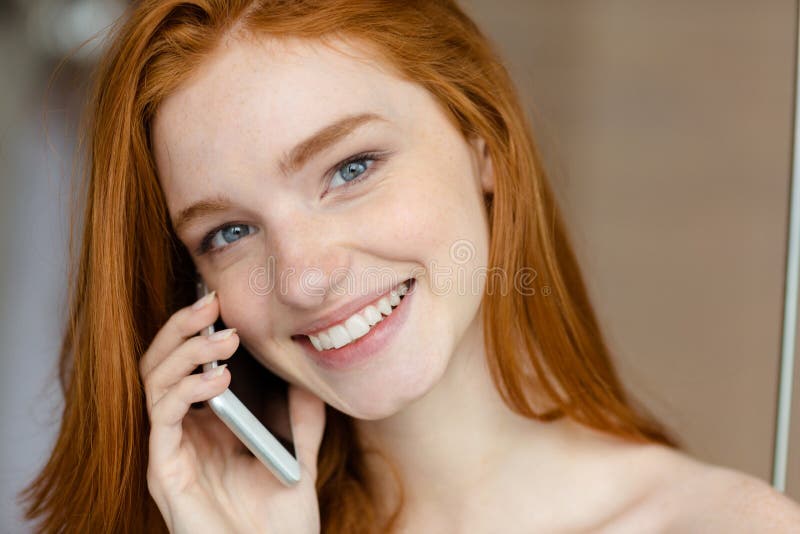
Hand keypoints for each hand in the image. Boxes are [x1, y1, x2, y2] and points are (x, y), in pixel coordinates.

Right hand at [139, 291, 325, 533]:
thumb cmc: (280, 523)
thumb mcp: (299, 461)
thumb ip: (302, 423)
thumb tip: (308, 382)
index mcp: (208, 427)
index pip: (187, 364)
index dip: (197, 329)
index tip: (222, 299)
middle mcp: (183, 434)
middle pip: (162, 363)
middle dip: (182, 327)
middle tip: (211, 301)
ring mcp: (170, 451)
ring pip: (155, 381)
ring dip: (186, 352)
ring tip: (224, 337)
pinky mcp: (164, 472)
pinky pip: (162, 419)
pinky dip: (186, 391)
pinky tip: (216, 379)